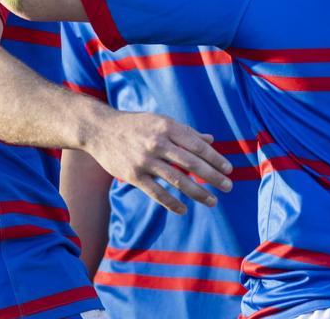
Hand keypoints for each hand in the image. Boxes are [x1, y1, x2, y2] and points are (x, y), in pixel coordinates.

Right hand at [84, 107, 233, 214]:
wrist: (100, 129)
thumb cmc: (136, 124)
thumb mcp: (161, 121)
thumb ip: (185, 132)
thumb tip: (210, 139)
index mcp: (167, 127)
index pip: (197, 145)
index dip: (215, 158)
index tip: (228, 169)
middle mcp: (158, 142)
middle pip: (192, 163)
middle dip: (212, 177)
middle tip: (228, 187)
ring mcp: (145, 160)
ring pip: (177, 180)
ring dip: (197, 193)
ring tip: (212, 201)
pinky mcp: (133, 175)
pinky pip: (157, 192)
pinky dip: (172, 203)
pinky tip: (184, 209)